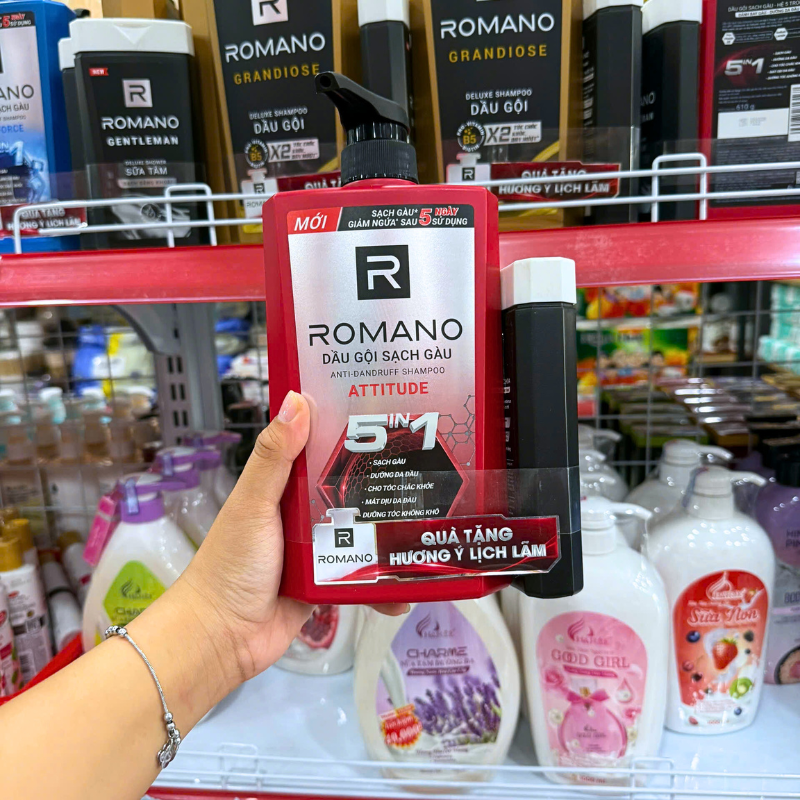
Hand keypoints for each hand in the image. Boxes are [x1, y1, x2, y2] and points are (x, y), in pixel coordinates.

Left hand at [177, 391, 406, 686]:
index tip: (391, 412)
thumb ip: (275, 458)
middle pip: (351, 488)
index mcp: (283, 486)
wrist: (222, 638)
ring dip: (391, 533)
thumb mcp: (253, 504)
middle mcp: (303, 512)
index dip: (351, 430)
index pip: (320, 447)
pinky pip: (363, 575)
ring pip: (363, 532)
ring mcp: (318, 548)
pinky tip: (411, 585)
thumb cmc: (231, 565)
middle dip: (385, 481)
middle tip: (432, 466)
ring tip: (433, 525)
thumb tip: (297, 399)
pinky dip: (385, 582)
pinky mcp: (327, 582)